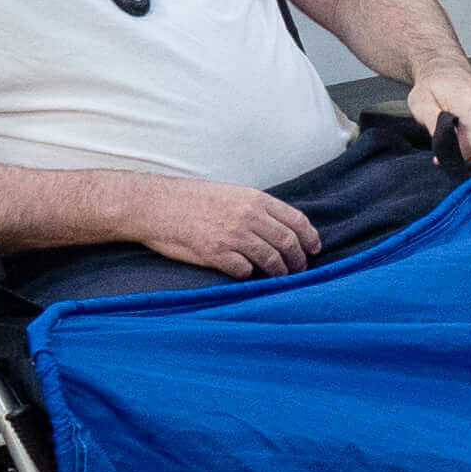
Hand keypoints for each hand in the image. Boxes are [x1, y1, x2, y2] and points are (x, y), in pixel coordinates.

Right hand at [120, 177, 319, 279]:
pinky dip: (249, 276)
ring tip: (280, 278)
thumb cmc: (192, 199)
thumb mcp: (231, 193)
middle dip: (298, 260)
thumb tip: (280, 227)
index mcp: (255, 199)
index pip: (296, 221)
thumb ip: (256, 208)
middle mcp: (248, 217)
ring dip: (279, 273)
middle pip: (288, 243)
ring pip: (271, 261)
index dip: (310, 238)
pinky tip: (246, 274)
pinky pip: (245, 272)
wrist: (156, 205)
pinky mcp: (217, 255)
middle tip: (300, 270)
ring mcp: (233, 236)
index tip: (314, 249)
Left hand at [409, 68, 470, 166]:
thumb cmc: (433, 88)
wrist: (448, 72)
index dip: (457, 157)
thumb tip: (440, 142)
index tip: (443, 156)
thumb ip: (430, 122)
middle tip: (451, 151)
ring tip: (461, 145)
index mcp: (470, 104)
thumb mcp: (420, 103)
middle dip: (466, 158)